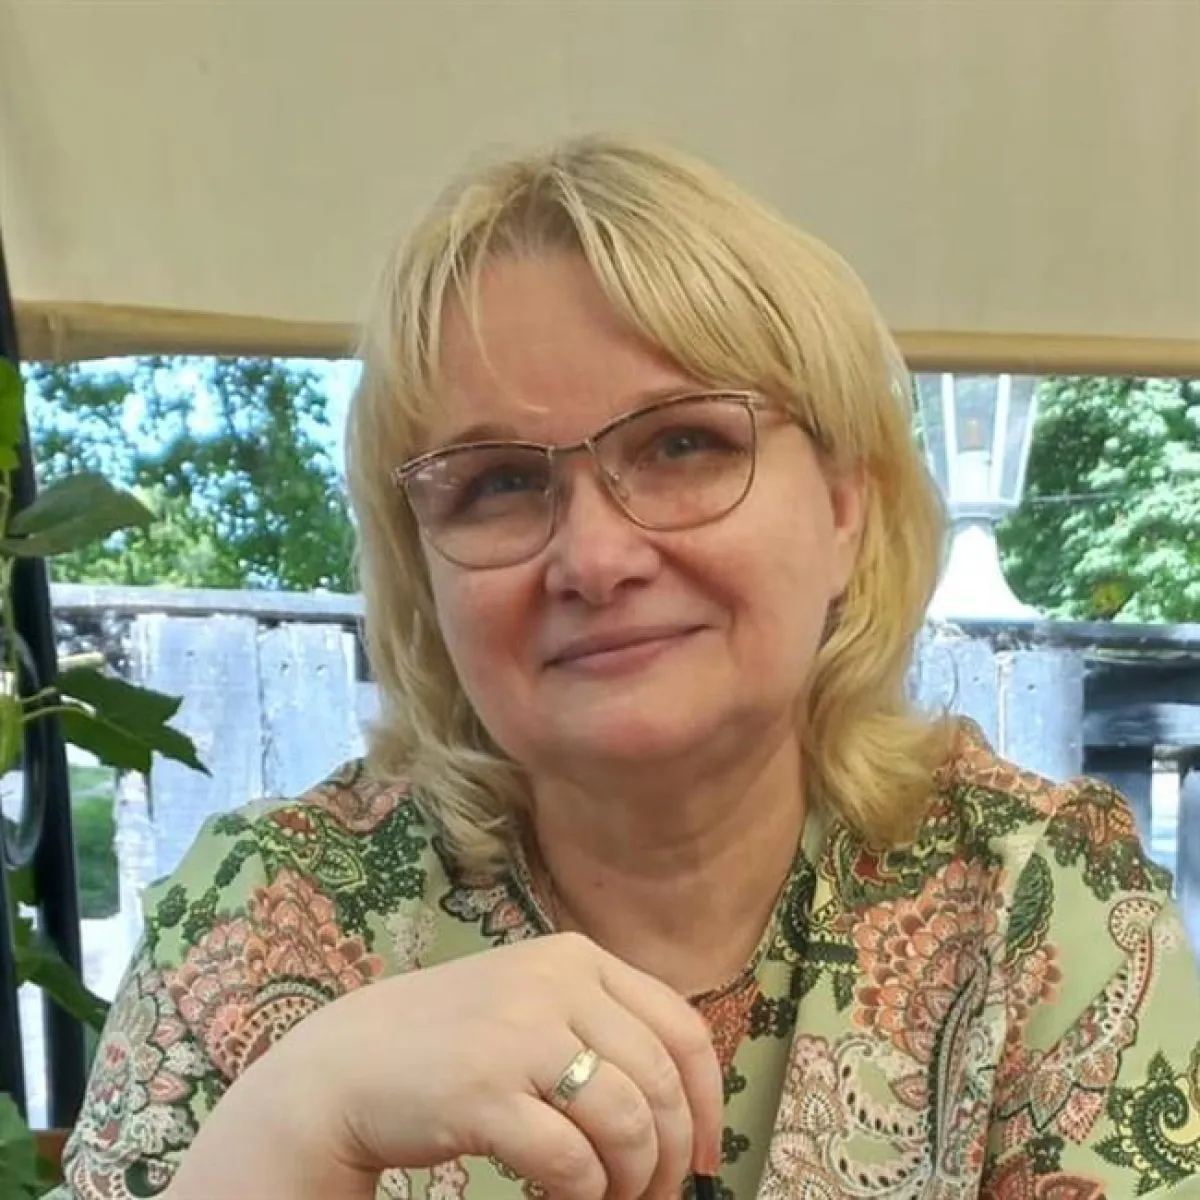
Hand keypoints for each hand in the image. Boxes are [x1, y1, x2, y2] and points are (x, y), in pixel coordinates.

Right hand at [171, 932, 723, 1199]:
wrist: (348, 1062)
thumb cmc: (452, 1040)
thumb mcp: (533, 1003)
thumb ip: (601, 1026)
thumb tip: (684, 1106)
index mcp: (577, 957)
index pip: (681, 1027)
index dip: (708, 1099)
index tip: (704, 1155)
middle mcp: (558, 982)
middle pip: (662, 1083)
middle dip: (670, 1157)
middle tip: (653, 1196)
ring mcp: (520, 1033)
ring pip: (628, 1125)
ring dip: (630, 1183)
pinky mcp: (486, 1091)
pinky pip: (573, 1162)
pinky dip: (582, 1196)